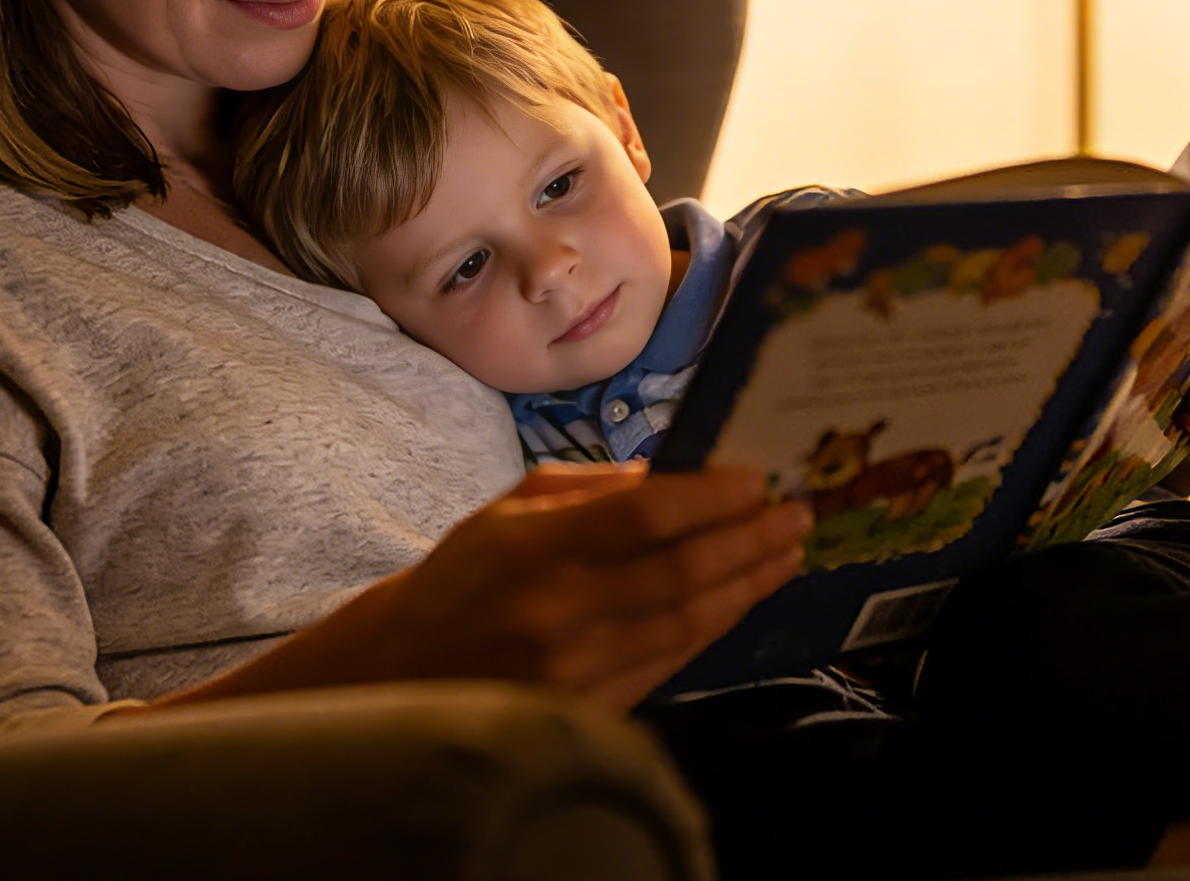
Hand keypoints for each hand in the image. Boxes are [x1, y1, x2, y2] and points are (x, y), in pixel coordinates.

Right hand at [156, 462, 809, 712]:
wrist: (394, 681)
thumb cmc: (456, 583)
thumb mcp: (505, 512)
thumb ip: (587, 490)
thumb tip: (673, 478)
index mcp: (533, 547)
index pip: (647, 514)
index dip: (714, 497)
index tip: (758, 480)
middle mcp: (558, 610)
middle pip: (683, 571)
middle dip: (751, 541)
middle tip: (795, 516)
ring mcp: (576, 669)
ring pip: (689, 624)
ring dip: (749, 586)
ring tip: (786, 555)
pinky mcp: (588, 711)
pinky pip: (669, 664)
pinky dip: (714, 630)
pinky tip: (743, 602)